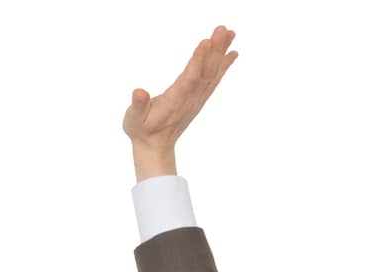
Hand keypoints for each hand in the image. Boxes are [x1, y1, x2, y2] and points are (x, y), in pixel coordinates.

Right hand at [122, 24, 238, 150]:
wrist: (156, 147)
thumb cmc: (141, 131)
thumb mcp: (133, 119)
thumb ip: (137, 106)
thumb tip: (139, 93)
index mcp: (174, 101)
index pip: (189, 80)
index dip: (198, 62)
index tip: (206, 43)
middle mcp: (189, 99)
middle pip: (204, 72)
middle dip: (214, 50)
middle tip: (222, 30)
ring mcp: (196, 99)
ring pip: (211, 73)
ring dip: (221, 53)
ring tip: (230, 33)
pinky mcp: (199, 98)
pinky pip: (213, 80)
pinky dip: (223, 66)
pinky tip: (232, 53)